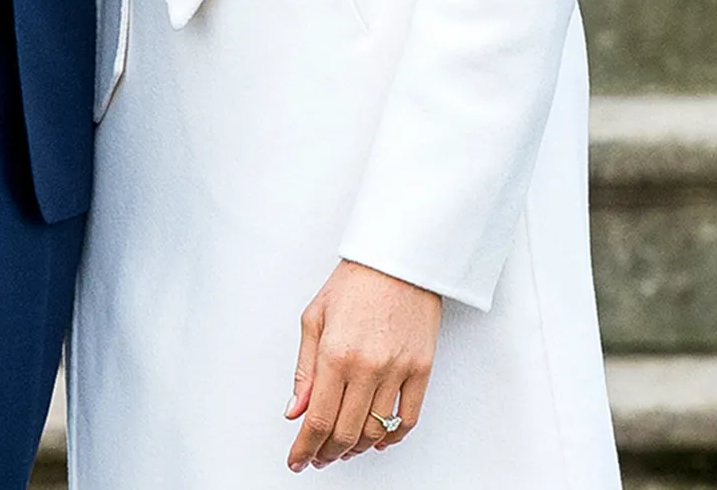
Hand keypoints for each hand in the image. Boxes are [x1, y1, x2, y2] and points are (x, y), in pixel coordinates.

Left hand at [285, 260, 440, 468]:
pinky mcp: (421, 369)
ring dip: (356, 448)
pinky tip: (377, 440)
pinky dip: (391, 437)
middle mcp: (367, 366)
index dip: (305, 447)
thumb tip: (295, 411)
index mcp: (335, 352)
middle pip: (345, 432)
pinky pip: (407, 419)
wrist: (398, 258)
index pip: (318, 418)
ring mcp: (397, 370)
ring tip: (343, 448)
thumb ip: (303, 370)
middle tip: (317, 457)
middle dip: (327, 453)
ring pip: (375, 431)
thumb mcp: (315, 318)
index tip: (297, 460)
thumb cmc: (355, 281)